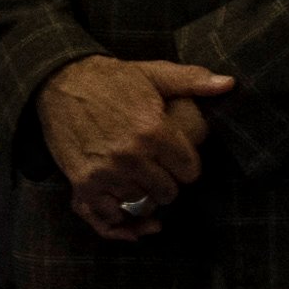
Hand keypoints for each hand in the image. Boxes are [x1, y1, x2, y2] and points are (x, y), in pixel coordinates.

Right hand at [42, 51, 227, 229]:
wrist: (59, 81)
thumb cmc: (111, 78)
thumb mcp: (153, 73)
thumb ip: (193, 81)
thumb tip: (229, 83)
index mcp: (154, 130)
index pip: (190, 171)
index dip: (186, 166)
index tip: (177, 160)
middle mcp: (132, 155)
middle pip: (168, 192)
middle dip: (167, 183)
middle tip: (158, 170)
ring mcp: (107, 172)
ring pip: (141, 203)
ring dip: (142, 194)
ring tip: (138, 179)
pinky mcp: (84, 182)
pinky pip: (109, 215)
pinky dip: (117, 212)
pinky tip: (120, 200)